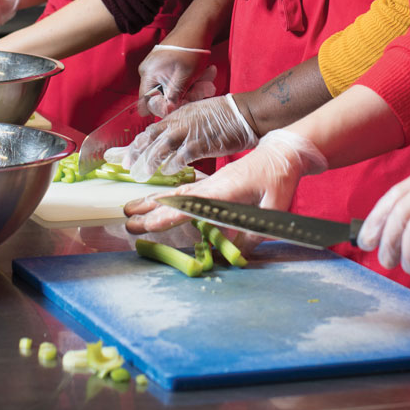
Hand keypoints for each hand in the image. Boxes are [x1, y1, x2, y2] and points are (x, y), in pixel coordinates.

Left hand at [113, 94, 257, 181]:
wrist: (244, 113)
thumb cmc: (223, 116)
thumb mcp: (196, 116)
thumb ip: (180, 127)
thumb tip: (167, 142)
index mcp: (177, 116)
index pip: (149, 131)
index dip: (135, 145)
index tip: (120, 156)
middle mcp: (179, 123)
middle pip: (151, 138)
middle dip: (136, 153)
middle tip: (125, 167)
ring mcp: (190, 132)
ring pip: (162, 147)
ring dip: (150, 161)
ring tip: (140, 174)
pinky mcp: (202, 143)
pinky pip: (182, 155)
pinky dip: (173, 164)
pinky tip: (166, 172)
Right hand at [123, 128, 328, 239]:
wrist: (283, 153)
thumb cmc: (280, 178)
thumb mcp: (274, 209)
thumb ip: (255, 233)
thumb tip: (235, 256)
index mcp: (225, 190)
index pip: (191, 205)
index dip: (169, 216)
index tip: (147, 223)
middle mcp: (213, 185)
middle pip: (176, 199)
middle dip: (150, 210)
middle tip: (126, 219)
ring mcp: (212, 183)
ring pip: (177, 194)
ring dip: (153, 201)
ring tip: (131, 208)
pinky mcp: (215, 183)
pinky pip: (186, 192)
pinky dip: (168, 198)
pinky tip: (158, 202)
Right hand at [137, 45, 214, 114]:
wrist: (196, 28)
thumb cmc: (191, 50)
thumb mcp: (185, 77)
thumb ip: (173, 96)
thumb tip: (165, 112)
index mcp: (148, 73)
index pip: (145, 102)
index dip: (161, 108)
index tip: (178, 105)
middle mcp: (147, 71)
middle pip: (159, 97)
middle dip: (179, 97)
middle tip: (197, 90)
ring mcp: (154, 67)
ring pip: (168, 89)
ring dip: (186, 89)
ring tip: (201, 80)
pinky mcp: (162, 65)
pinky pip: (171, 81)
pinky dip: (185, 82)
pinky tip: (197, 76)